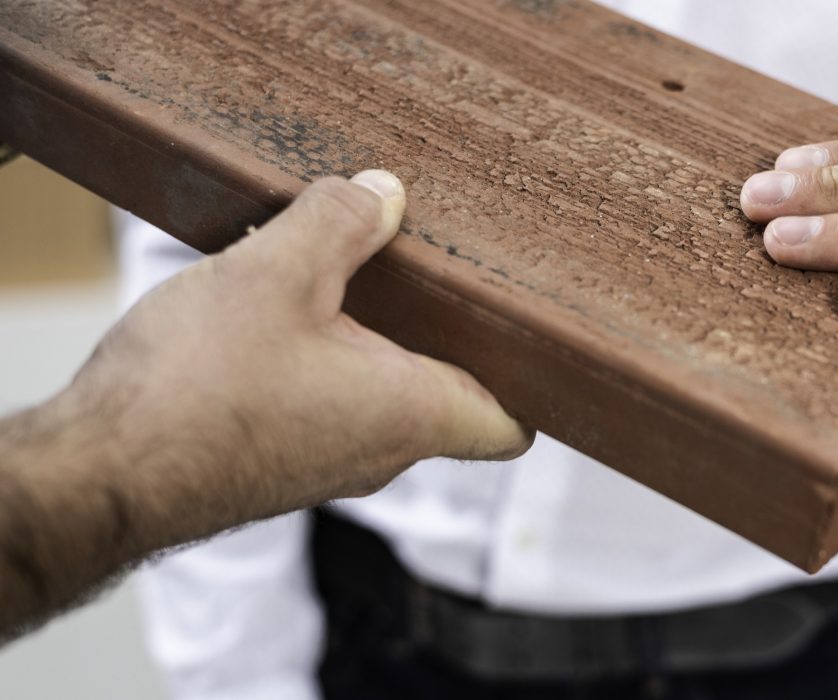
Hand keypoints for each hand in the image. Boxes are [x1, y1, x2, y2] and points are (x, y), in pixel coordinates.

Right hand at [68, 170, 531, 524]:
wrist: (97, 474)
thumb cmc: (192, 394)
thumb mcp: (277, 275)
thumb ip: (340, 224)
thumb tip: (382, 193)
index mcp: (413, 414)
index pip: (512, 427)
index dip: (534, 386)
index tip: (535, 338)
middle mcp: (380, 452)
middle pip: (448, 398)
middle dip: (446, 334)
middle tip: (438, 270)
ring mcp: (325, 462)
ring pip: (380, 398)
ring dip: (374, 342)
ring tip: (351, 275)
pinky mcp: (273, 459)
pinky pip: (324, 404)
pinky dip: (322, 361)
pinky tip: (283, 314)